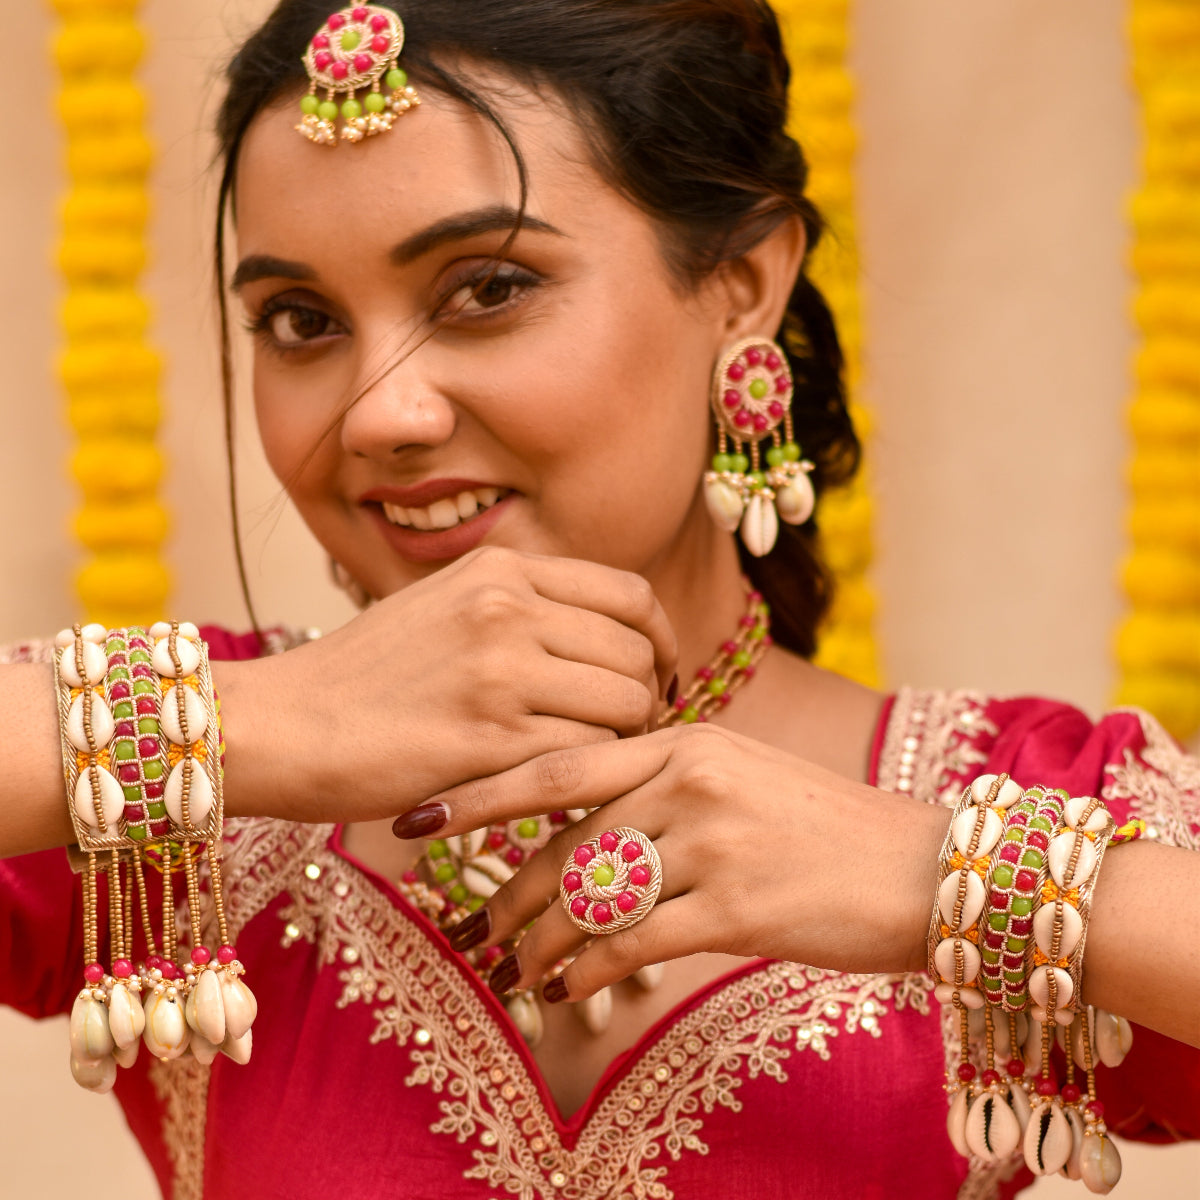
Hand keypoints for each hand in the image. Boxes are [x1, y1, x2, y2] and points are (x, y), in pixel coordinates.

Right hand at [217, 546, 676, 823]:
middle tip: (625, 733)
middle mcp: (506, 606)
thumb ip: (519, 606)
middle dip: (645, 698)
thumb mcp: (443, 605)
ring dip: (623, 741)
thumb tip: (604, 636)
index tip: (656, 673)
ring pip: (624, 705)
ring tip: (591, 761)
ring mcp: (499, 670)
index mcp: (500, 569)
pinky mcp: (488, 738)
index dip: (658, 639)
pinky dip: (588, 775)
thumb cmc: (363, 676)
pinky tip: (560, 785)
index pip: (629, 594)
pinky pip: (586, 755)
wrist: (282, 723)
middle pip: (636, 653)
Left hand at [419, 725, 947, 999]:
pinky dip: (585, 973)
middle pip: (565, 843)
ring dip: (538, 943)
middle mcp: (689, 778)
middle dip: (505, 893)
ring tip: (508, 970)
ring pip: (590, 897)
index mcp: (683, 739)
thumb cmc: (822, 827)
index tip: (417, 817)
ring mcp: (712, 839)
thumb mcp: (741, 776)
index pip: (558, 764)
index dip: (479, 793)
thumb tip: (585, 830)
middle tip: (466, 929)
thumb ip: (663, 785)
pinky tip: (564, 992)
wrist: (920, 868)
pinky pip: (631, 943)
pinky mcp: (736, 904)